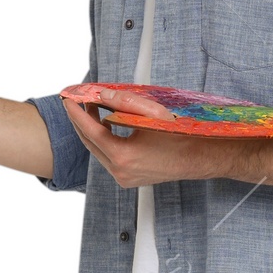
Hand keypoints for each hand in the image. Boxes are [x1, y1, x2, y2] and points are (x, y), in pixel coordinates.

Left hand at [63, 95, 272, 188]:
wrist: (203, 157)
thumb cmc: (183, 134)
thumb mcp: (152, 114)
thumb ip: (123, 102)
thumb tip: (100, 94)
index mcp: (124, 157)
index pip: (91, 131)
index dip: (77, 112)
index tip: (69, 97)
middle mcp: (121, 172)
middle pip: (90, 143)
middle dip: (82, 120)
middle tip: (77, 100)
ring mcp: (125, 178)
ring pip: (98, 151)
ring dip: (93, 129)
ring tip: (92, 107)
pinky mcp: (130, 179)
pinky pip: (109, 157)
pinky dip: (104, 140)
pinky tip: (107, 124)